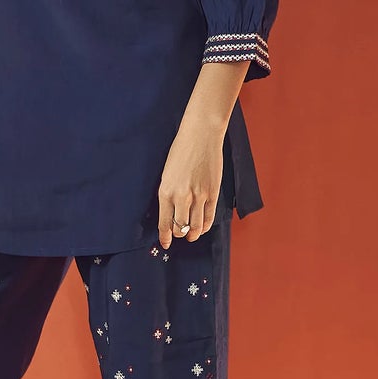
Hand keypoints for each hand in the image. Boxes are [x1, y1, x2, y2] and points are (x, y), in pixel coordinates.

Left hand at [156, 121, 224, 246]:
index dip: (165, 237)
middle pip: (180, 228)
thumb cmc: (181, 150)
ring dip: (192, 234)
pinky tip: (201, 227)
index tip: (165, 243)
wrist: (200, 135)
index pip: (164, 223)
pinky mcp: (212, 193)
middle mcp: (181, 197)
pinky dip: (204, 226)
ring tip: (191, 235)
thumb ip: (168, 193)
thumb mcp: (167, 173)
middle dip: (179, 235)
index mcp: (165, 191)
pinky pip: (209, 217)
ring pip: (195, 226)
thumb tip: (170, 212)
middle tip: (179, 235)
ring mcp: (199, 196)